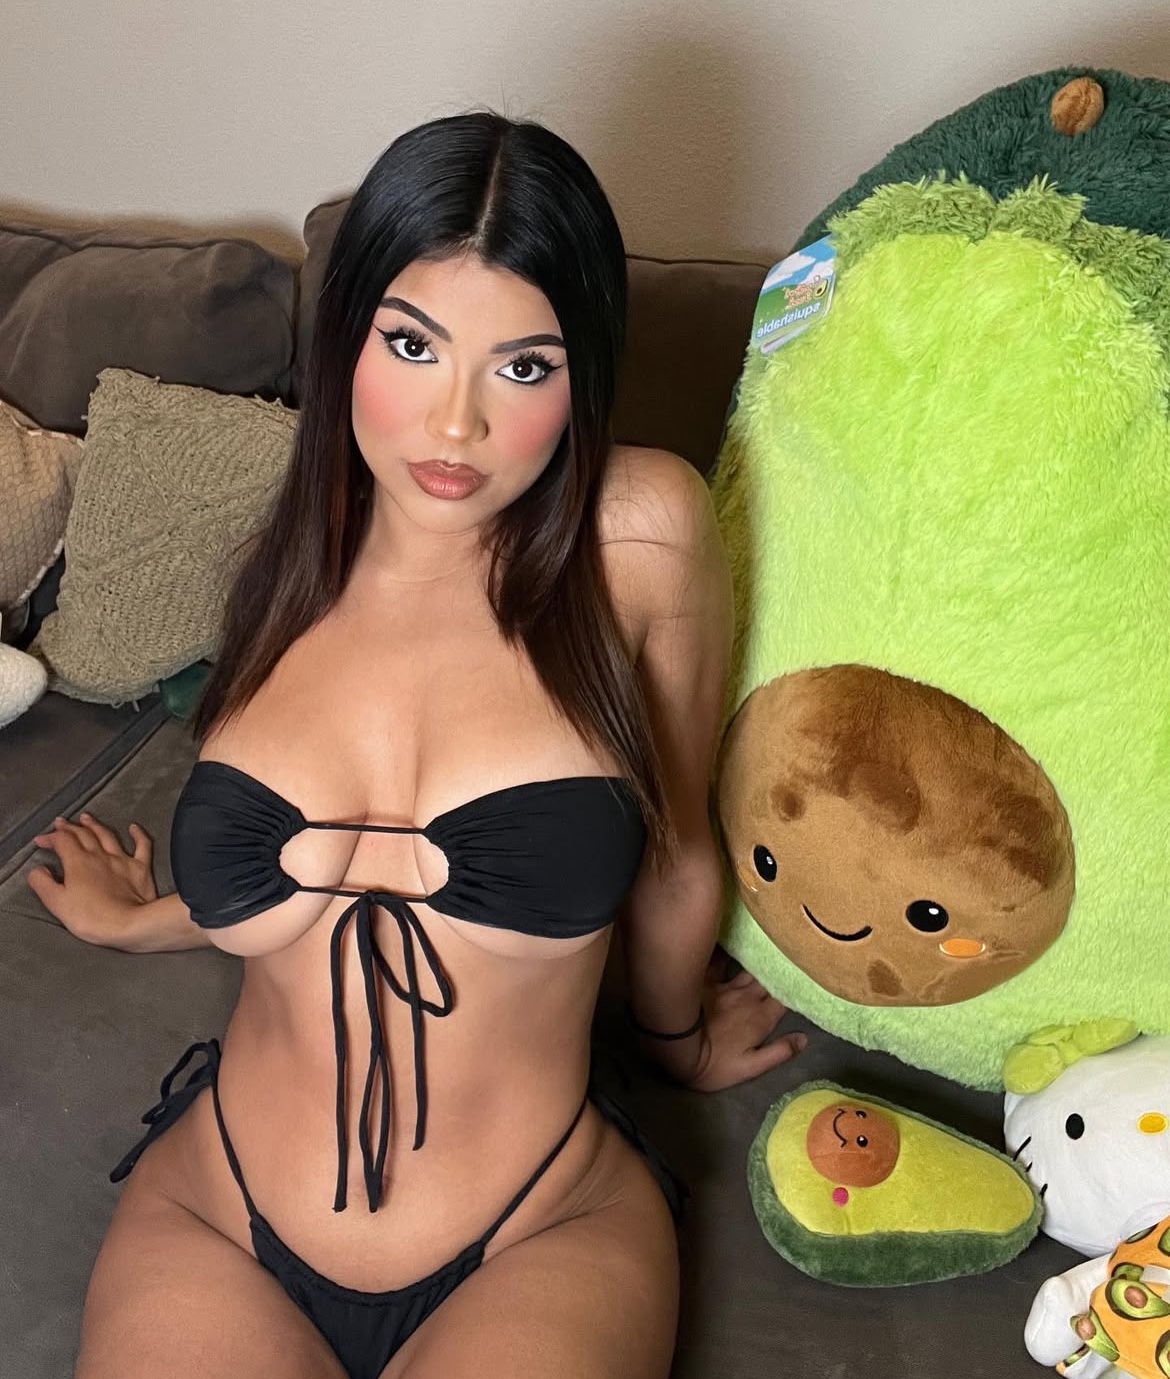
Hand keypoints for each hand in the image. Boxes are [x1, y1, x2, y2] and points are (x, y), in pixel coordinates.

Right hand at [28, 812, 158, 947]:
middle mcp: (100, 855)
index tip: (40, 840)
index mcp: (78, 862)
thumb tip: (37, 869)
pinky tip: (134, 827)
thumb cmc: (90, 917)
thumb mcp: (57, 903)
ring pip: (107, 835)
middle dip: (70, 827)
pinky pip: (142, 845)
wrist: (129, 924)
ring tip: (87, 818)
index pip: (62, 841)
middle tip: (61, 822)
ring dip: (95, 825)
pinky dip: (138, 834)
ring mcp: (122, 860)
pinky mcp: (141, 868)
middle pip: (83, 835)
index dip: (49, 837)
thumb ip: (43, 884)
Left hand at [686, 961, 806, 1092]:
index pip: (785, 999)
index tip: (803, 980)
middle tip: (789, 960)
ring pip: (748, 970)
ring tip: (768, 950)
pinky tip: (730, 941)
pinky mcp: (705, 981)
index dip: (795, 989)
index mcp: (761, 1018)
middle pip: (769, 980)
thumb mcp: (751, 1068)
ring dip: (759, 963)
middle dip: (779, 972)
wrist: (676, 1047)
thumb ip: (779, 1052)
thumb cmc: (715, 1064)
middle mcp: (747, 998)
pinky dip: (727, 954)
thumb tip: (804, 1038)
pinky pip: (719, 962)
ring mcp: (726, 987)